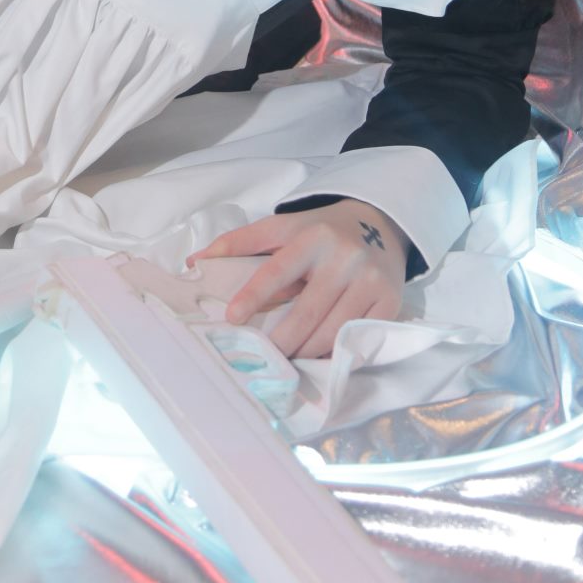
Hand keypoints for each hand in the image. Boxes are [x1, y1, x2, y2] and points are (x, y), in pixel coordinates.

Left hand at [190, 199, 409, 359]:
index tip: (231, 317)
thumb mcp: (282, 226)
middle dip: (280, 340)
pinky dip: (334, 351)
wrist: (380, 223)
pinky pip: (355, 337)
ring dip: (304, 351)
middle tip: (260, 357)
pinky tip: (317, 356)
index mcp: (311, 236)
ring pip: (331, 331)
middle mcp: (343, 257)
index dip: (253, 294)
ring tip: (285, 359)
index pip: (278, 269)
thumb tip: (194, 263)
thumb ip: (239, 243)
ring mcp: (369, 280)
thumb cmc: (320, 230)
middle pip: (306, 312)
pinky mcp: (388, 301)